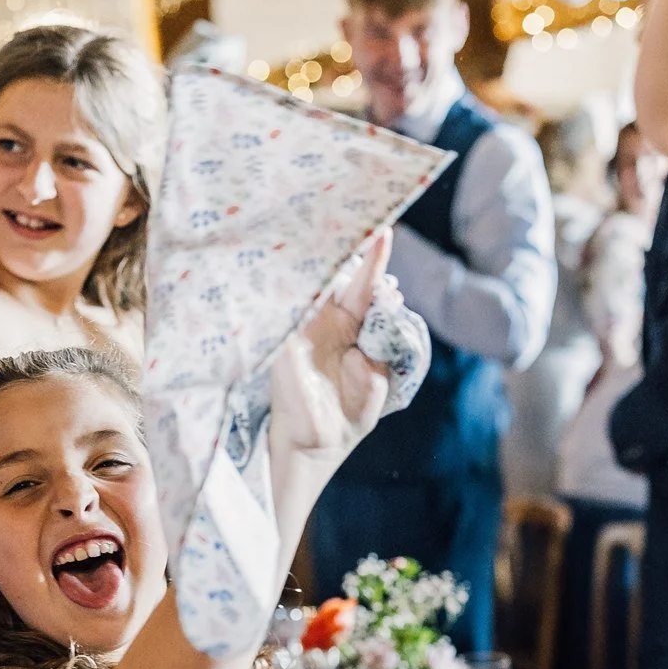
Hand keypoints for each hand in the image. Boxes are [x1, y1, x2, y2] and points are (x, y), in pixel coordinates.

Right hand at [267, 228, 394, 459]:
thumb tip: (374, 323)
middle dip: (351, 250)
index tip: (385, 231)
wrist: (314, 448)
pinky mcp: (283, 342)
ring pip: (311, 285)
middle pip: (339, 277)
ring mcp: (302, 329)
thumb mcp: (375, 386)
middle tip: (364, 221)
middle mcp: (327, 322)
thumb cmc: (346, 418)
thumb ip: (378, 356)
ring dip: (321, 262)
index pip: (366, 288)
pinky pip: (287, 309)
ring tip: (331, 231)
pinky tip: (302, 269)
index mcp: (354, 329)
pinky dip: (293, 288)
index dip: (374, 262)